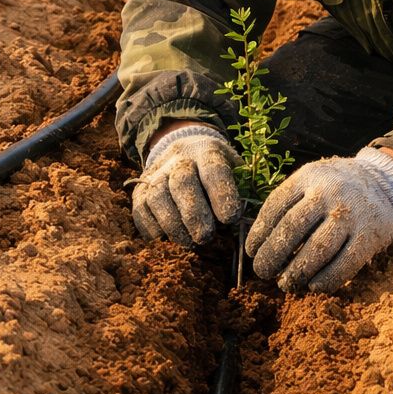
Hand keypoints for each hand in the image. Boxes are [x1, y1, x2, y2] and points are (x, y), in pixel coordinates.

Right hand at [130, 125, 240, 245]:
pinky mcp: (140, 189)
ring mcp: (157, 173)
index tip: (230, 218)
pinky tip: (166, 238)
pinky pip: (140, 209)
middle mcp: (179, 158)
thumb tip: (252, 223)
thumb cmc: (217, 170)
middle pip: (182, 182)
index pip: (214, 168)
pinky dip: (151, 227)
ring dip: (173, 224)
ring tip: (189, 243)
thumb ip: (245, 192)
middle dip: (194, 213)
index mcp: (208, 150)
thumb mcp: (235, 169)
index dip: (221, 193)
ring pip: (157, 196)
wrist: (183, 151)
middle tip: (206, 237)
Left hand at [245, 148, 392, 291]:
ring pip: (317, 250)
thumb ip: (291, 201)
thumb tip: (262, 242)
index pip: (275, 206)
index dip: (259, 232)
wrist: (385, 182)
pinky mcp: (369, 236)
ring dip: (296, 272)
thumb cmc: (336, 186)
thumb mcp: (312, 179)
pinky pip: (344, 264)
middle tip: (262, 272)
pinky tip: (313, 287)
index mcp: (309, 176)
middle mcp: (329, 192)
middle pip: (292, 229)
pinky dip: (326, 280)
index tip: (251, 251)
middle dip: (272, 255)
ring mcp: (351, 214)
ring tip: (285, 283)